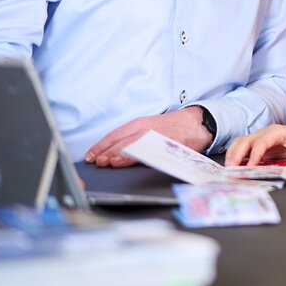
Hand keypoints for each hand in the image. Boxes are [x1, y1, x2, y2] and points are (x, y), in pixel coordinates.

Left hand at [85, 107, 211, 167]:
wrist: (196, 122)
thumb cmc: (171, 127)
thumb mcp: (149, 128)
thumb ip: (133, 138)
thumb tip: (113, 154)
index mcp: (139, 124)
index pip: (114, 135)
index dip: (100, 146)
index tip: (90, 156)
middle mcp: (146, 129)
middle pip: (122, 141)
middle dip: (108, 152)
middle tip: (98, 162)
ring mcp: (157, 136)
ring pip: (135, 146)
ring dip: (121, 155)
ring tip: (111, 163)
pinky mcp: (169, 144)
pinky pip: (153, 151)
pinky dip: (142, 157)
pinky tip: (135, 162)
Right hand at [226, 123, 285, 166]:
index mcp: (276, 132)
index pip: (262, 142)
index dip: (255, 154)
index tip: (250, 166)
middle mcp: (263, 133)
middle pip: (246, 141)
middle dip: (237, 154)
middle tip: (232, 168)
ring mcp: (257, 138)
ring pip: (239, 143)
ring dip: (232, 154)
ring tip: (228, 168)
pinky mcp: (254, 145)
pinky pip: (240, 148)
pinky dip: (234, 156)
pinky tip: (232, 167)